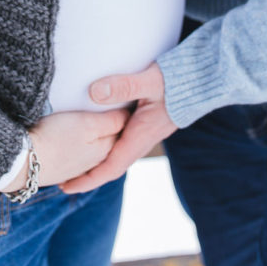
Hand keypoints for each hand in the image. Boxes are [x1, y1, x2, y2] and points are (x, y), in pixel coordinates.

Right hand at [0, 107, 129, 191]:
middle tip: (115, 104)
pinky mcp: (62, 168)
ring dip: (99, 138)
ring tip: (98, 120)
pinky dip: (83, 148)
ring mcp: (77, 167)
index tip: (126, 95)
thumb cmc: (55, 138)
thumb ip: (110, 121)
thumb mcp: (87, 124)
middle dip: (115, 126)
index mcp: (105, 150)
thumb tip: (129, 115)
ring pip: (95, 148)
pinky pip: (79, 156)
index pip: (123, 128)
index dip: (126, 111)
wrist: (22, 160)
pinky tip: (78, 142)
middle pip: (110, 139)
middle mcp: (95, 161)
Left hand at [59, 62, 175, 193]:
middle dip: (89, 174)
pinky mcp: (148, 123)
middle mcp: (143, 139)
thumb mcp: (149, 80)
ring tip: (76, 163)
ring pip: (118, 154)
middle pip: (112, 165)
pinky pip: (124, 143)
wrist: (202, 80)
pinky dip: (108, 148)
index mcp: (141, 135)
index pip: (110, 166)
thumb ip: (123, 85)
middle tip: (64, 178)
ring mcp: (147, 132)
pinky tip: (99, 141)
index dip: (87, 178)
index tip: (66, 186)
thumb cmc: (177, 80)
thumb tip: (93, 93)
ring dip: (98, 162)